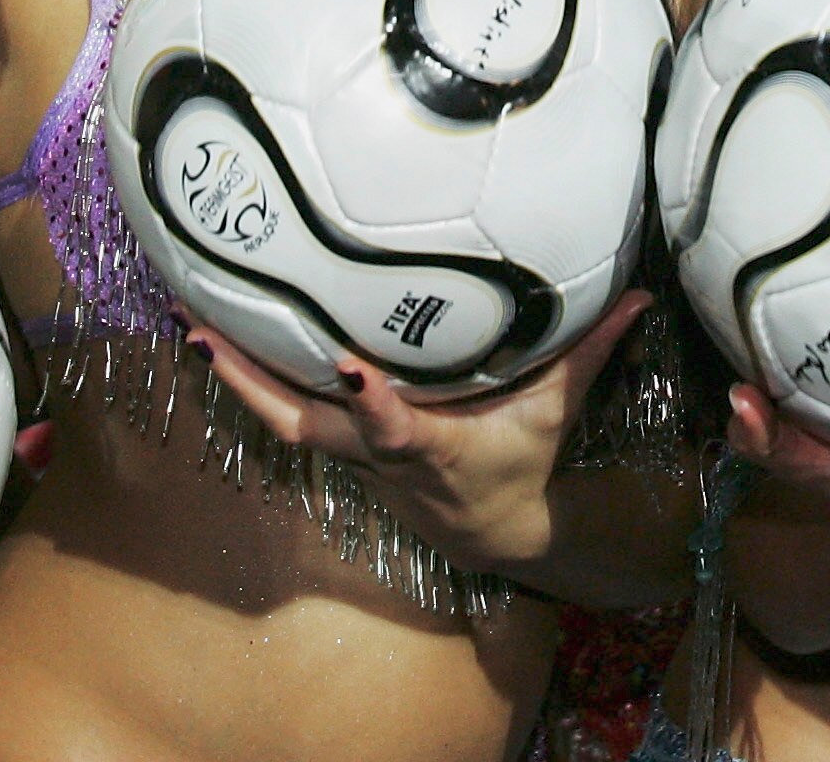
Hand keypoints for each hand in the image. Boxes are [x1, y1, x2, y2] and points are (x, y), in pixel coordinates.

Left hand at [187, 292, 648, 571]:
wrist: (488, 533)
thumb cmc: (520, 465)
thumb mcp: (556, 413)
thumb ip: (590, 352)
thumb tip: (639, 295)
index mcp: (432, 447)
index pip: (399, 429)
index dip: (373, 404)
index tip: (348, 369)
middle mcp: (380, 453)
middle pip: (304, 424)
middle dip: (252, 383)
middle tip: (202, 332)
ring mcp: (352, 453)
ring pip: (279, 419)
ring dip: (234, 376)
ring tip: (190, 321)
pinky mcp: (339, 446)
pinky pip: (283, 414)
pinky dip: (248, 380)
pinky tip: (217, 335)